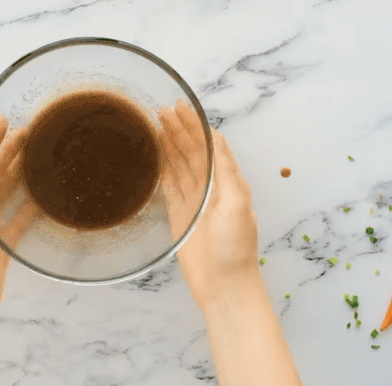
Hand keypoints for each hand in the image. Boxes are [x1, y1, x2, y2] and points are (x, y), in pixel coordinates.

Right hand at [159, 101, 258, 310]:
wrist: (224, 285)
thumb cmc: (235, 247)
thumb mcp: (236, 204)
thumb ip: (224, 170)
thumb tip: (215, 137)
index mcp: (229, 181)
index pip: (210, 145)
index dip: (196, 125)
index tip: (181, 107)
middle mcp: (211, 187)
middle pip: (192, 151)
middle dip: (179, 129)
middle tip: (161, 110)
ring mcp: (194, 200)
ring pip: (179, 164)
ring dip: (169, 144)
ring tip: (155, 124)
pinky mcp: (179, 214)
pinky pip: (169, 185)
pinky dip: (162, 167)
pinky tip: (154, 153)